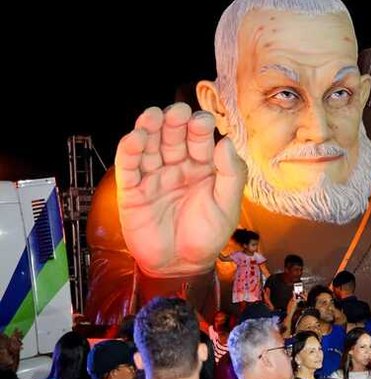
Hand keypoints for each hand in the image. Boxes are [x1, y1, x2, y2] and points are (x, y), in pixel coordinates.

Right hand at [115, 103, 245, 276]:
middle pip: (172, 136)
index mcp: (202, 166)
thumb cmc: (208, 236)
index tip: (201, 120)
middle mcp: (177, 166)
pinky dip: (129, 152)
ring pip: (148, 146)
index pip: (199, 139)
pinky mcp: (133, 191)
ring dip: (148, 128)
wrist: (184, 266)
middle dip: (174, 121)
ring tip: (152, 116)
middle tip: (177, 112)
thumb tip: (226, 141)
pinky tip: (134, 138)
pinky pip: (128, 168)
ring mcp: (153, 177)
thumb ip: (231, 175)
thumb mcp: (228, 207)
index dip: (198, 127)